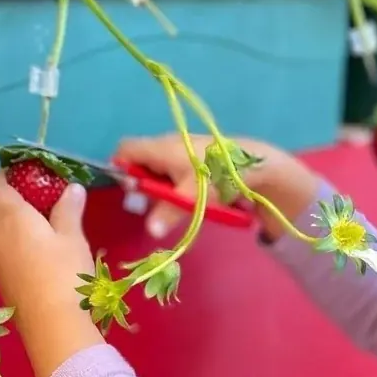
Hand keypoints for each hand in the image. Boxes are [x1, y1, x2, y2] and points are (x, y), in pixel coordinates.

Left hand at [0, 173, 103, 376]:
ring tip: (34, 220)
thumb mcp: (73, 237)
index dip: (4, 176)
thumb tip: (71, 188)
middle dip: (3, 196)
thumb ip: (69, 209)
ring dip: (6, 220)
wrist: (53, 324)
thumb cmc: (65, 272)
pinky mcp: (0, 278)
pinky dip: (10, 239)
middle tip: (29, 194)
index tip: (21, 171)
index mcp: (11, 217)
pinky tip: (33, 247)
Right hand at [116, 133, 319, 241]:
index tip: (129, 191)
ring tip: (172, 205)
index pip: (125, 149)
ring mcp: (183, 152)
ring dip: (162, 189)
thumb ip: (168, 212)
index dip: (120, 168)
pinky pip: (176, 174)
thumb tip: (150, 230)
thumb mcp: (190, 196)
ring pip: (160, 170)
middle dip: (142, 184)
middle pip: (141, 162)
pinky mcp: (196, 161)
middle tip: (151, 205)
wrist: (256, 164)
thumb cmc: (217, 174)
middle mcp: (167, 146)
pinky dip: (177, 187)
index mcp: (159, 148)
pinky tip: (188, 200)